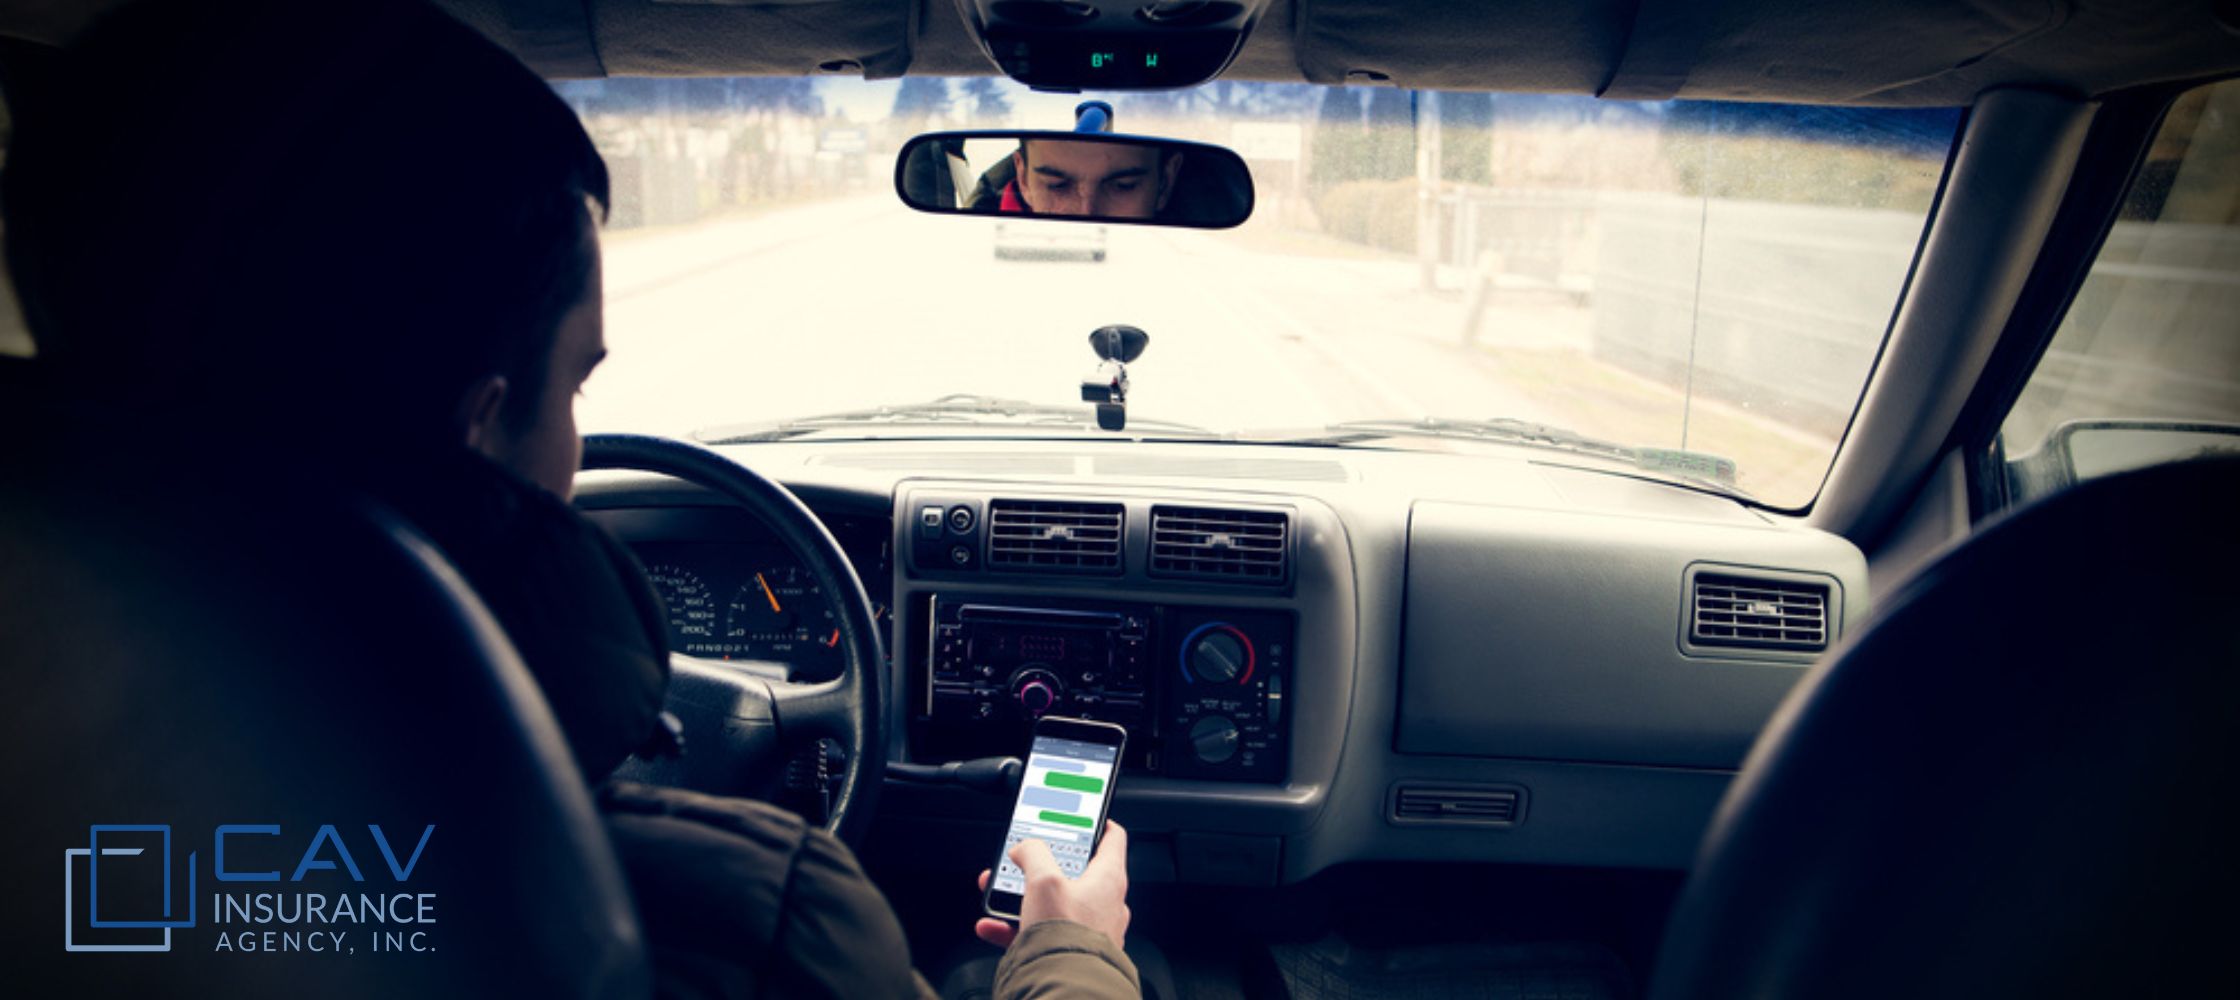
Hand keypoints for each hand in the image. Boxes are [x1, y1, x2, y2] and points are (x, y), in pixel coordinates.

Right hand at [974, 820, 1129, 951]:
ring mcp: (1089, 929)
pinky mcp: (1071, 951)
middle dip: (1040, 865)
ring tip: (998, 893)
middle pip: (1073, 872)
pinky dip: (1015, 928)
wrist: (1065, 987)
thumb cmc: (1067, 935)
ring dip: (1022, 897)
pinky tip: (992, 927)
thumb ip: (1033, 854)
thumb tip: (1025, 847)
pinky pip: (1041, 933)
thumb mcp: (1043, 880)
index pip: (1112, 838)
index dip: (1096, 822)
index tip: (1082, 815)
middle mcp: (1105, 904)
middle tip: (1022, 858)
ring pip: (1052, 903)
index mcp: (1108, 878)